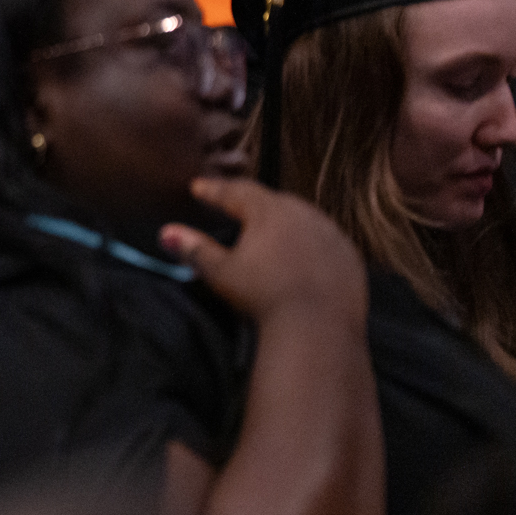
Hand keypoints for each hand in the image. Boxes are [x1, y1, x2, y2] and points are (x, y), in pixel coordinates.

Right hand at [160, 178, 367, 328]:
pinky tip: (303, 255)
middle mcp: (302, 213)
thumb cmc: (264, 297)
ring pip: (302, 217)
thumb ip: (194, 249)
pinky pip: (325, 240)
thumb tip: (165, 231)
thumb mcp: (221, 273)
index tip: (199, 187)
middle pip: (272, 200)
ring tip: (271, 230)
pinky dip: (311, 242)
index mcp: (268, 212)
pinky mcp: (350, 255)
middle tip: (235, 205)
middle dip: (252, 202)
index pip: (236, 191)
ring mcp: (330, 233)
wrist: (320, 328)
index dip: (214, 189)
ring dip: (285, 221)